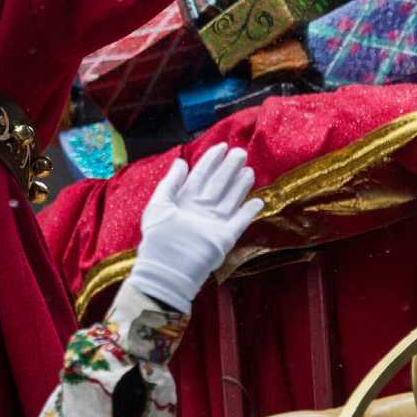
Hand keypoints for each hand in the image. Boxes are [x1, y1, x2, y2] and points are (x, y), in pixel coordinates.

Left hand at [125, 143, 264, 313]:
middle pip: (218, 184)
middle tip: (240, 153)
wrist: (166, 270)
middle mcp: (201, 209)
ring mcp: (214, 223)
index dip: (211, 160)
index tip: (221, 146)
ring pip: (230, 199)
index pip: (201, 175)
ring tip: (249, 170)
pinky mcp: (224, 237)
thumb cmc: (158, 238)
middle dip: (229, 168)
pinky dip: (249, 211)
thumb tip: (181, 161)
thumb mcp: (158, 205)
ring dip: (240, 185)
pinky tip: (258, 201)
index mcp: (185, 200)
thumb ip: (170, 183)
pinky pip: (240, 221)